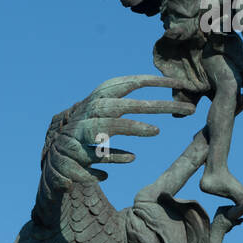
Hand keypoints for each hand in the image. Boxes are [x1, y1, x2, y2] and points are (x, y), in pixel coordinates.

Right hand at [47, 75, 201, 182]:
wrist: (54, 161)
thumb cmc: (87, 135)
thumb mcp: (105, 115)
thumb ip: (126, 105)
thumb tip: (163, 98)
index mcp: (98, 100)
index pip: (128, 83)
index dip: (155, 81)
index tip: (183, 83)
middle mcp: (87, 114)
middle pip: (123, 104)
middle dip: (155, 105)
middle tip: (188, 109)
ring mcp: (77, 136)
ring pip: (106, 126)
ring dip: (131, 127)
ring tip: (156, 131)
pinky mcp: (73, 159)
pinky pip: (95, 157)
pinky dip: (112, 157)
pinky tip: (131, 158)